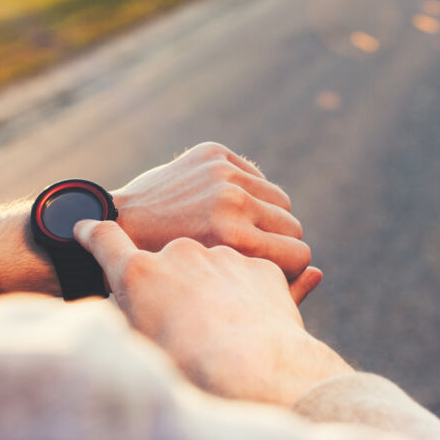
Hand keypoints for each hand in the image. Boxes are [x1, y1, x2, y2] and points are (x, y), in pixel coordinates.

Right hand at [74, 220, 352, 406]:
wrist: (255, 373)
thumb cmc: (191, 372)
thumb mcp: (141, 348)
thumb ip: (132, 317)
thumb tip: (131, 308)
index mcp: (139, 274)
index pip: (105, 240)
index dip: (93, 233)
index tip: (86, 228)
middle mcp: (179, 253)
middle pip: (170, 261)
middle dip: (175, 283)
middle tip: (187, 323)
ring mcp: (223, 256)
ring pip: (213, 269)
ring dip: (214, 290)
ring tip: (225, 334)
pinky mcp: (261, 266)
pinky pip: (250, 278)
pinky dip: (248, 297)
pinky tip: (253, 329)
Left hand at [113, 142, 320, 301]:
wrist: (120, 222)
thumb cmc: (169, 269)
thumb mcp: (218, 286)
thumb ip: (270, 284)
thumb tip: (319, 272)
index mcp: (234, 237)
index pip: (300, 254)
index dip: (288, 269)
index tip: (270, 274)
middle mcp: (232, 199)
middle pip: (293, 225)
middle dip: (279, 242)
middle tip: (253, 254)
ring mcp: (222, 172)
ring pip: (279, 199)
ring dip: (266, 216)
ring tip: (240, 232)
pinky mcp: (214, 153)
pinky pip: (255, 176)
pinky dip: (247, 192)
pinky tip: (221, 208)